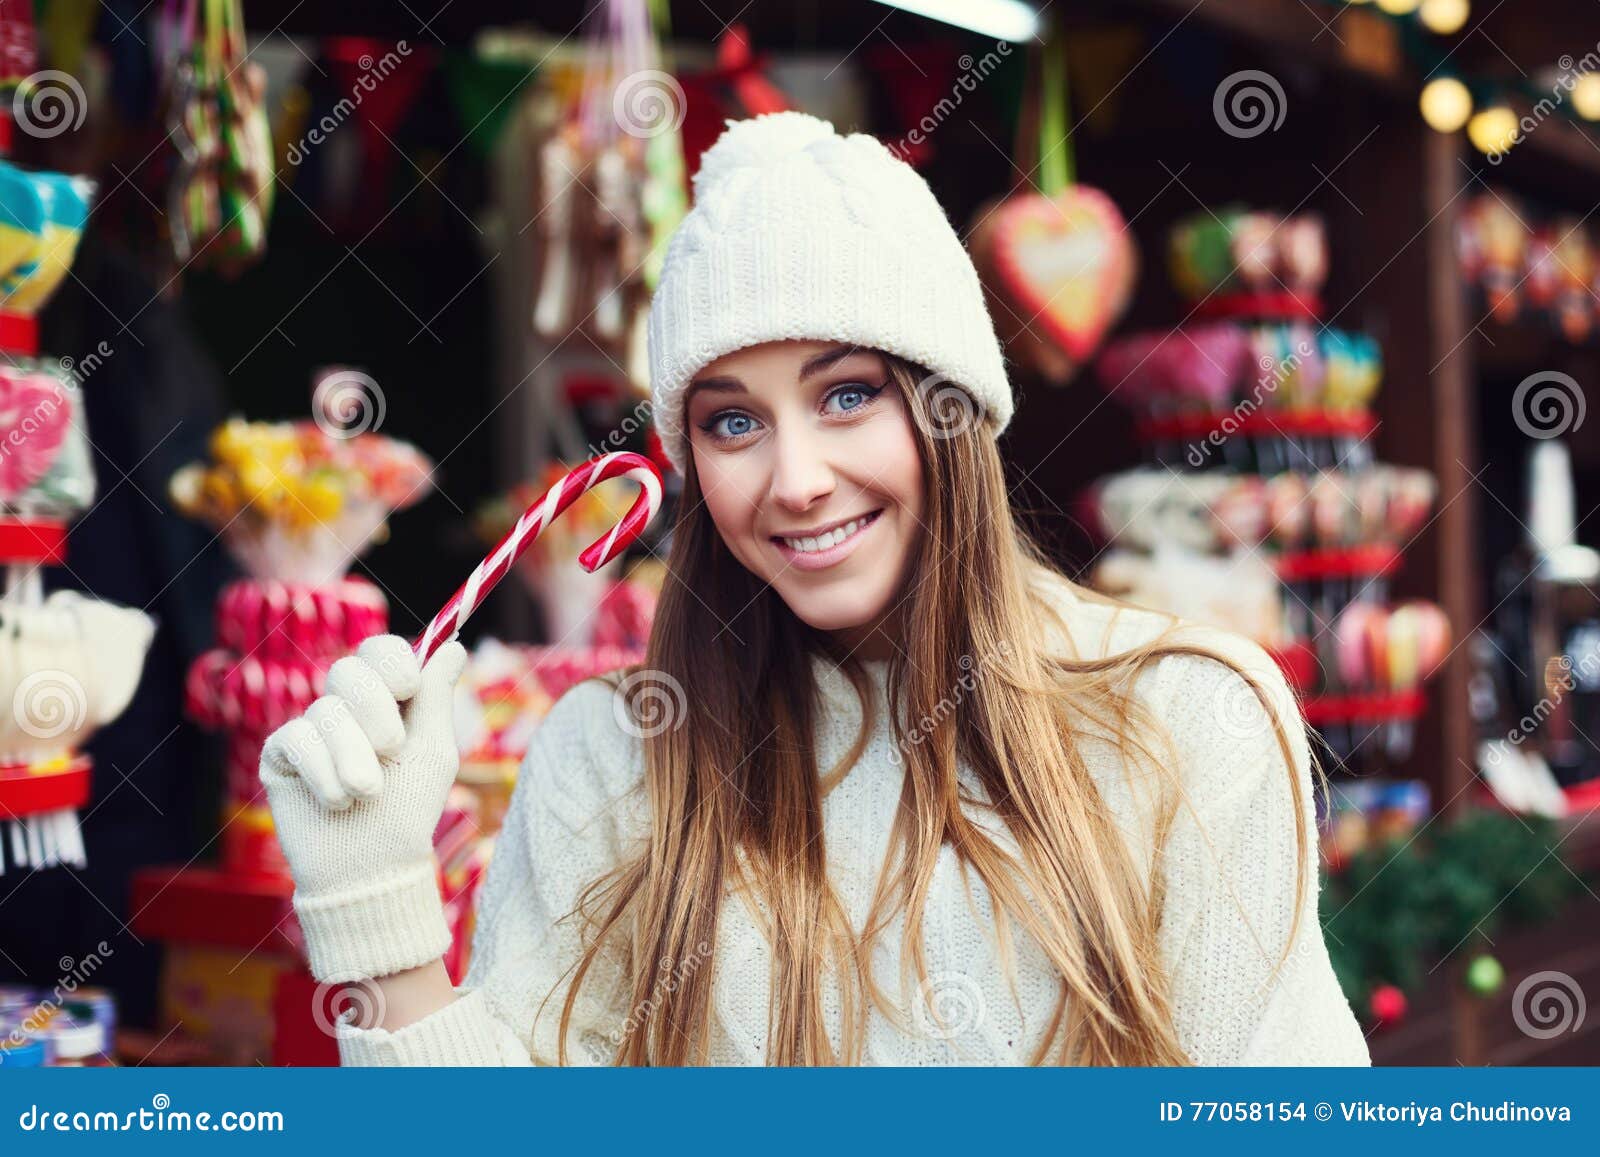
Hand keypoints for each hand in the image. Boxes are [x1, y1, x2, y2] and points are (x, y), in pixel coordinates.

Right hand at [259, 635, 467, 983]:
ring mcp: (311, 729)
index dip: (392, 659)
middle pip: (349, 670)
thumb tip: (453, 645)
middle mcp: (346, 709)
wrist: (372, 867)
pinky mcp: (281, 755)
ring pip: (326, 711)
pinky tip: (337, 802)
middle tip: (392, 749)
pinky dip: (326, 775)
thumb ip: (437, 697)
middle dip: (377, 712)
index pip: (380, 651)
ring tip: (369, 793)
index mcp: (387, 700)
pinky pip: (298, 739)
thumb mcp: (434, 751)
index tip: (409, 685)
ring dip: (356, 759)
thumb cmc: (409, 811)